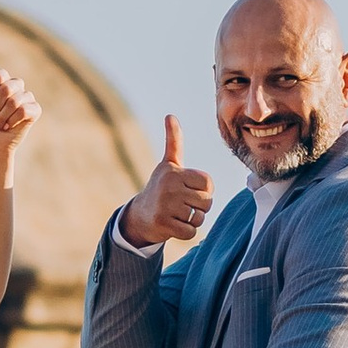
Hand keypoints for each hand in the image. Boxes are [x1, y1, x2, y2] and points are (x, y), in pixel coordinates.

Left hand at [0, 44, 39, 150]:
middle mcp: (16, 86)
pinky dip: (12, 121)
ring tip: (0, 123)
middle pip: (8, 86)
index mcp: (3, 80)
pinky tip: (10, 126)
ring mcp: (27, 97)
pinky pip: (25, 110)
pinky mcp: (35, 110)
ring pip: (16, 99)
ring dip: (2, 116)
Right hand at [122, 114, 213, 248]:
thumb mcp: (168, 164)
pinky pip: (191, 232)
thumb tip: (170, 115)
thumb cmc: (161, 187)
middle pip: (206, 202)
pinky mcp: (163, 225)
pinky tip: (173, 224)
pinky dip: (186, 232)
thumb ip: (174, 141)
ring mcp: (165, 207)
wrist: (139, 215)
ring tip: (178, 214)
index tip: (190, 189)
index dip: (204, 189)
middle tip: (183, 204)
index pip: (208, 183)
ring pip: (199, 218)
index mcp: (174, 172)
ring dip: (192, 220)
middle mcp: (169, 187)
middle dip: (200, 207)